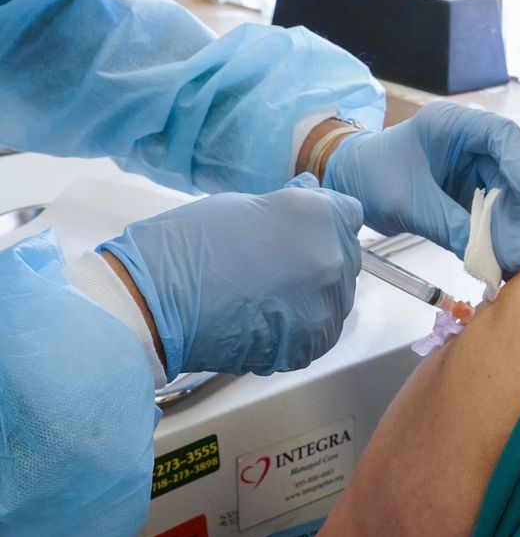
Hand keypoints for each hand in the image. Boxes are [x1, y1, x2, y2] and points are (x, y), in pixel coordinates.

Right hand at [100, 175, 363, 377]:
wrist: (153, 303)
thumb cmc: (187, 245)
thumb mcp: (243, 205)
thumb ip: (290, 204)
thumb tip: (312, 192)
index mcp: (317, 216)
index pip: (348, 214)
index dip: (324, 221)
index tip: (303, 230)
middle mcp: (332, 258)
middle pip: (345, 257)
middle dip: (318, 258)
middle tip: (275, 266)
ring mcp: (325, 305)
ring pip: (336, 297)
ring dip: (311, 296)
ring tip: (265, 296)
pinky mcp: (311, 344)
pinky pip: (320, 331)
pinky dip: (300, 328)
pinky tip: (266, 320)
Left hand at [323, 101, 519, 275]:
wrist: (352, 182)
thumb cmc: (371, 174)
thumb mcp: (406, 201)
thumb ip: (445, 223)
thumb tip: (479, 255)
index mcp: (453, 125)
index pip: (502, 136)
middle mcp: (472, 144)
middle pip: (511, 174)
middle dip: (514, 216)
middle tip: (513, 254)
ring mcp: (475, 168)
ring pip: (508, 198)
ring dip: (508, 232)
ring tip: (505, 265)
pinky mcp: (473, 193)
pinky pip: (493, 214)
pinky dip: (495, 238)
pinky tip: (496, 261)